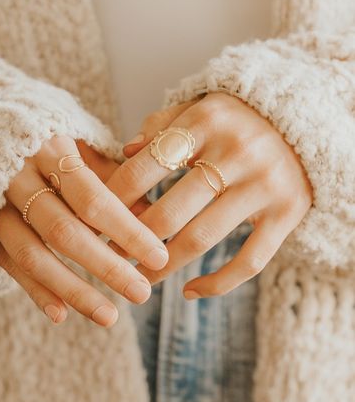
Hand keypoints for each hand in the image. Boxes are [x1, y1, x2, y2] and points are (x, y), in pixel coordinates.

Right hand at [0, 136, 168, 326]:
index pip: (93, 198)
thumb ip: (113, 175)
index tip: (159, 257)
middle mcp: (17, 177)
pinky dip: (35, 291)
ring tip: (110, 316)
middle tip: (142, 293)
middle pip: (64, 231)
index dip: (127, 231)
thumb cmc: (44, 140)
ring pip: (33, 255)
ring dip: (73, 289)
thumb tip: (152, 213)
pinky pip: (9, 265)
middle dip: (107, 266)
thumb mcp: (79, 144)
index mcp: (49, 149)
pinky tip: (62, 315)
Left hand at [106, 92, 312, 297]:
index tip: (94, 222)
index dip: (113, 200)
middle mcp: (237, 151)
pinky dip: (217, 284)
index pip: (145, 168)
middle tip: (110, 256)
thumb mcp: (198, 109)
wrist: (306, 122)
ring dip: (163, 267)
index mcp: (206, 121)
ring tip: (139, 278)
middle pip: (169, 212)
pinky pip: (249, 261)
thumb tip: (123, 153)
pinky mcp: (288, 213)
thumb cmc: (236, 119)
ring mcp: (264, 185)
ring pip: (202, 239)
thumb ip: (160, 125)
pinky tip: (190, 292)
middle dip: (131, 241)